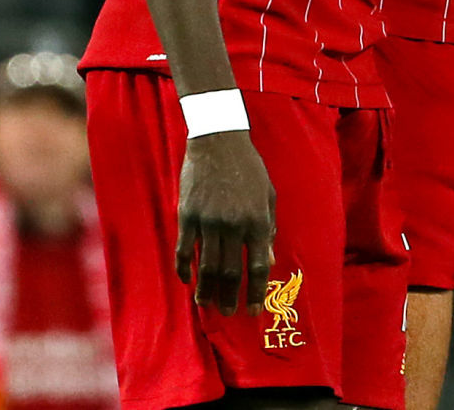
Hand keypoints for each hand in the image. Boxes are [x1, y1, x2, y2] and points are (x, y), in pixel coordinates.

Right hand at [175, 129, 276, 314]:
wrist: (218, 141)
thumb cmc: (248, 167)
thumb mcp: (267, 195)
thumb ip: (269, 228)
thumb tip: (269, 259)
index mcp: (257, 221)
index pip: (258, 266)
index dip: (255, 292)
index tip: (252, 311)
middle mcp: (234, 225)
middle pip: (231, 272)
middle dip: (230, 297)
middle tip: (228, 312)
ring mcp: (209, 221)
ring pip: (207, 266)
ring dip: (207, 289)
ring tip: (207, 304)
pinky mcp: (188, 215)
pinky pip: (185, 249)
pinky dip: (185, 268)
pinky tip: (186, 280)